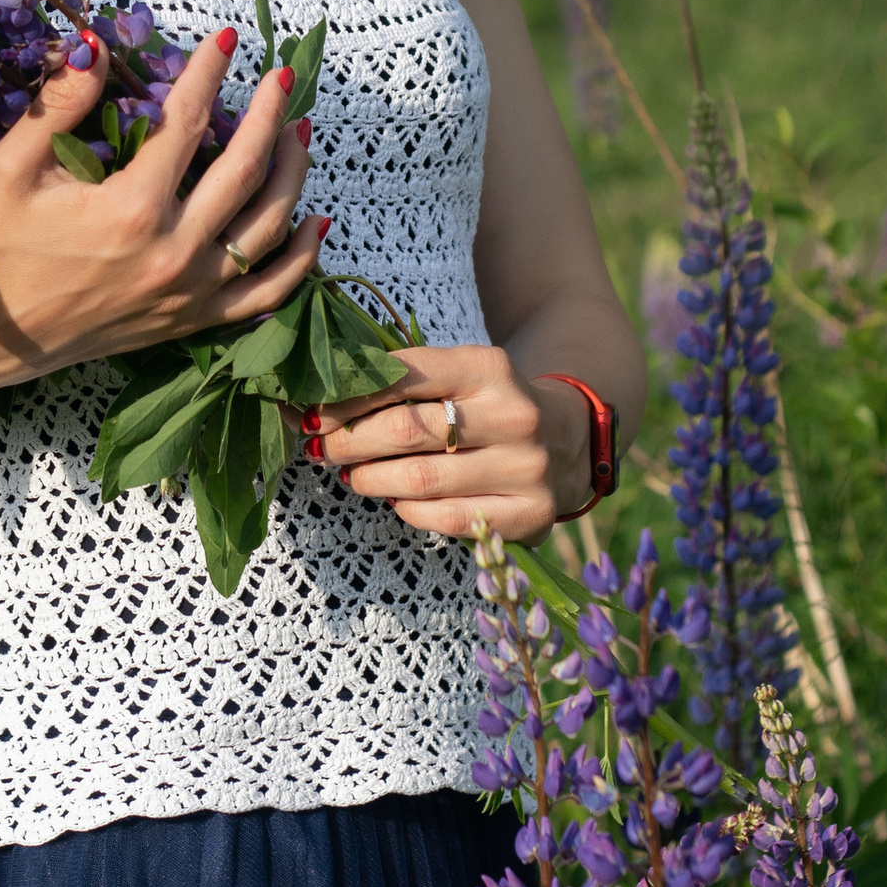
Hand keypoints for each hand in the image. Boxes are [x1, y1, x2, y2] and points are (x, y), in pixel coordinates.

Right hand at [0, 26, 323, 380]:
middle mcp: (174, 252)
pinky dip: (299, 260)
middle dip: (270, 116)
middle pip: (244, 172)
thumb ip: (56, 106)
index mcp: (130, 209)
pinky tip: (315, 223)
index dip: (208, 73)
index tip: (227, 39)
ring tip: (301, 132)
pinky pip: (266, 293)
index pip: (186, 123)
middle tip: (283, 78)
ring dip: (294, 174)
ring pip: (268, 227)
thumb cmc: (2, 246)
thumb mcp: (12, 169)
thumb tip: (95, 46)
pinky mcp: (195, 319)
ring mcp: (191, 291)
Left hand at [310, 346, 587, 539]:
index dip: (348, 397)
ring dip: (370, 480)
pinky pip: (446, 519)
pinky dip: (408, 510)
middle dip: (349, 442)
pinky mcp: (529, 514)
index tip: (315, 411)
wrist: (571, 438)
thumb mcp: (460, 376)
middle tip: (323, 449)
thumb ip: (402, 384)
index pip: (403, 376)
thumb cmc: (489, 405)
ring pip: (420, 480)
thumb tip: (316, 405)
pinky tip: (396, 499)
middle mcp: (513, 415)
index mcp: (489, 367)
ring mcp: (526, 468)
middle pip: (405, 431)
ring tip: (353, 476)